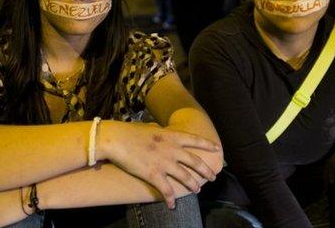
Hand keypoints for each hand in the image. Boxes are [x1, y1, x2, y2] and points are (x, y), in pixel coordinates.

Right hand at [97, 121, 219, 207]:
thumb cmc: (130, 132)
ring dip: (193, 185)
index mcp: (172, 136)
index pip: (195, 140)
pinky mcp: (154, 174)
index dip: (208, 145)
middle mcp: (172, 149)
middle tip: (212, 177)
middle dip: (206, 171)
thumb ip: (161, 133)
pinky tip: (173, 205)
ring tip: (197, 190)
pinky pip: (167, 190)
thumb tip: (161, 132)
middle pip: (195, 162)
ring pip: (186, 177)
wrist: (117, 139)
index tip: (217, 148)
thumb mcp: (151, 129)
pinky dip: (171, 199)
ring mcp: (164, 163)